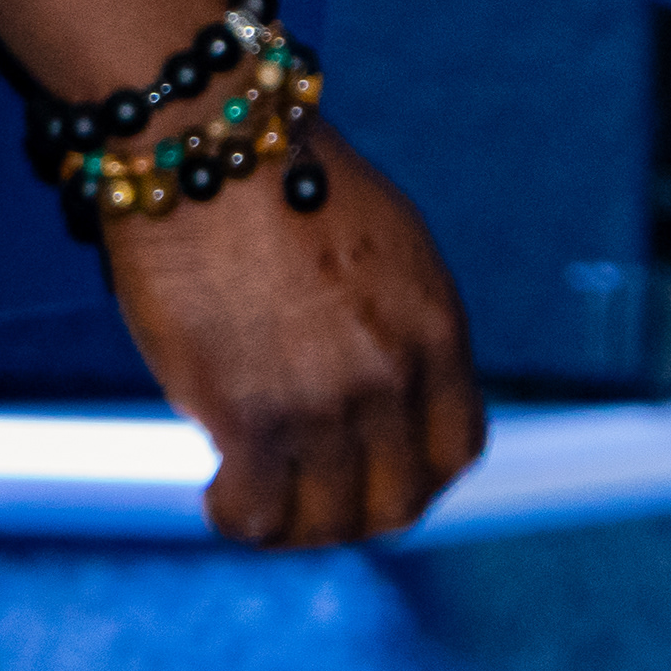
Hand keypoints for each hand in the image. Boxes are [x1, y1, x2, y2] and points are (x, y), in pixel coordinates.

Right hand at [100, 116, 486, 547]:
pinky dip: (239, 518)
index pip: (458, 449)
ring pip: (330, 521)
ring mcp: (328, 402)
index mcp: (440, 329)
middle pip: (399, 501)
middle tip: (304, 499)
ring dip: (293, 524)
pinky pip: (259, 514)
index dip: (417, 476)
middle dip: (353, 514)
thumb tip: (383, 387)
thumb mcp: (387, 251)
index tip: (372, 474)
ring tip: (258, 499)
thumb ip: (397, 326)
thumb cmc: (284, 185)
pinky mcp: (252, 417)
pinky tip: (221, 492)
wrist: (212, 147)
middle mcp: (397, 375)